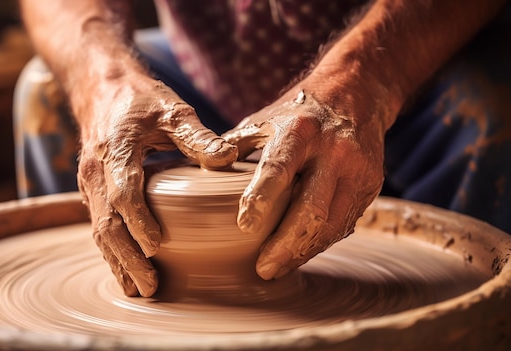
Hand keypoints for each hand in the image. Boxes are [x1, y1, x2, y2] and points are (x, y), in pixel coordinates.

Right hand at [77, 75, 237, 296]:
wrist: (100, 87)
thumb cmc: (139, 99)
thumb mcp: (173, 110)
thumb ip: (198, 136)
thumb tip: (228, 159)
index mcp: (115, 149)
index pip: (123, 192)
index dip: (138, 221)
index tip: (157, 246)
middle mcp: (95, 170)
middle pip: (106, 222)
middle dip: (127, 257)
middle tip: (150, 285)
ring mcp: (88, 182)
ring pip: (98, 229)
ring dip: (117, 261)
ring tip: (138, 289)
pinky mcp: (90, 190)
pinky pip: (97, 225)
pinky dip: (110, 251)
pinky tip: (124, 270)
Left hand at [223, 89, 384, 279]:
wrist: (356, 93)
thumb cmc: (298, 113)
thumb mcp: (263, 120)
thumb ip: (233, 148)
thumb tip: (197, 174)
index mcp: (299, 131)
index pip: (278, 168)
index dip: (261, 198)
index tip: (244, 226)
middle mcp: (333, 150)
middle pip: (311, 207)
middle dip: (286, 244)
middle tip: (263, 269)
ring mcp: (357, 168)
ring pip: (332, 223)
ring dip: (304, 252)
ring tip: (278, 268)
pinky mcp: (371, 184)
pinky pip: (345, 222)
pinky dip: (321, 242)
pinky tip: (300, 253)